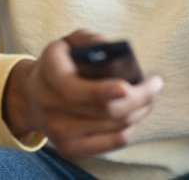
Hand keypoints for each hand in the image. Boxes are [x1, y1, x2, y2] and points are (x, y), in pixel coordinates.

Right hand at [2, 30, 162, 159]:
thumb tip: (114, 49)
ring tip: (150, 96)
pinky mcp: (69, 149)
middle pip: (105, 111)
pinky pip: (112, 143)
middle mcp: (50, 106)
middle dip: (139, 98)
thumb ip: (91, 39)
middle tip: (156, 84)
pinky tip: (135, 114)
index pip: (76, 91)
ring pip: (114, 127)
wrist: (31, 96)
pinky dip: (129, 128)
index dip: (104, 91)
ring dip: (140, 111)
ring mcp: (58, 132)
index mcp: (50, 74)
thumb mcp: (70, 41)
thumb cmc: (61, 63)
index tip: (128, 87)